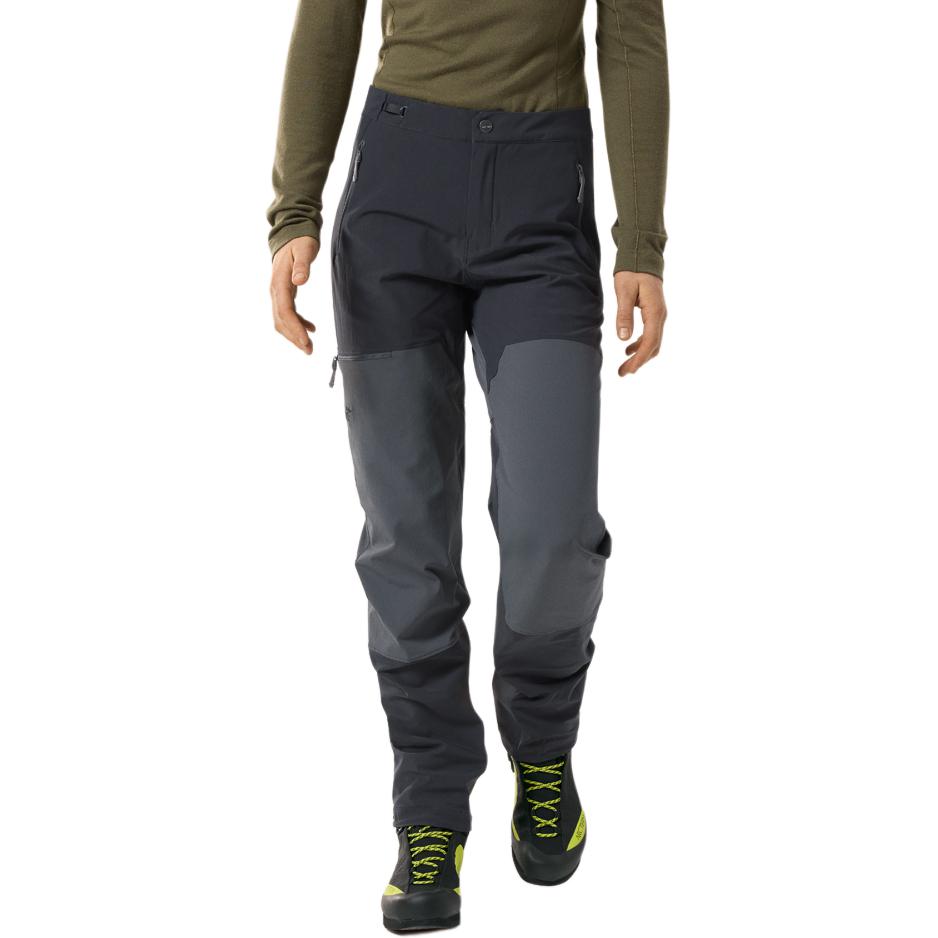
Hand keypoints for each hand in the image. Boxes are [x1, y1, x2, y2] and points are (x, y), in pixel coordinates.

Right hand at [270, 236, 318, 353]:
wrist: (292, 233)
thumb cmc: (300, 241)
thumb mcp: (304, 250)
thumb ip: (302, 266)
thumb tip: (299, 281)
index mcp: (280, 282)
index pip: (285, 311)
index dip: (294, 328)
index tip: (306, 341)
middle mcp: (276, 290)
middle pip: (281, 320)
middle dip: (294, 337)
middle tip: (309, 350)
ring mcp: (278, 292)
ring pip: (282, 319)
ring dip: (295, 334)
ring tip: (309, 346)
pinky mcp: (284, 293)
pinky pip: (288, 313)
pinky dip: (298, 323)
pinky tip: (311, 328)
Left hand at [614, 271, 667, 375]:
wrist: (642, 256)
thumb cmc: (632, 272)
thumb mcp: (624, 291)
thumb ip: (624, 314)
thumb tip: (624, 339)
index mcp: (655, 311)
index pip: (649, 342)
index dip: (638, 359)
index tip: (627, 371)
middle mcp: (660, 315)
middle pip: (653, 346)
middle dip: (639, 362)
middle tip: (622, 373)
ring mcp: (659, 315)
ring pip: (653, 342)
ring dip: (640, 356)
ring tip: (624, 366)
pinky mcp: (654, 313)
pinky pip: (651, 334)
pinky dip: (641, 345)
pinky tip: (628, 349)